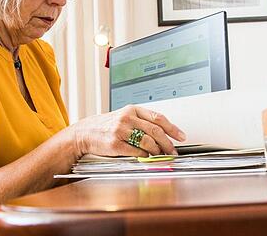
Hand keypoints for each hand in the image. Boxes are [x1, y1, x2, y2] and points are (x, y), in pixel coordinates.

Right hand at [69, 105, 186, 157]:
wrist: (85, 132)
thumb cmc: (107, 125)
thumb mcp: (124, 117)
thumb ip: (142, 122)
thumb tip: (164, 133)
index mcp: (132, 109)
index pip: (158, 118)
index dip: (173, 128)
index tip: (181, 136)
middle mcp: (127, 118)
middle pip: (155, 131)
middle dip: (168, 143)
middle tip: (173, 151)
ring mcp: (120, 131)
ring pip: (148, 142)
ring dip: (158, 151)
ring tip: (161, 155)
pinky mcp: (115, 144)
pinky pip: (136, 151)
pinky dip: (145, 156)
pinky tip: (148, 157)